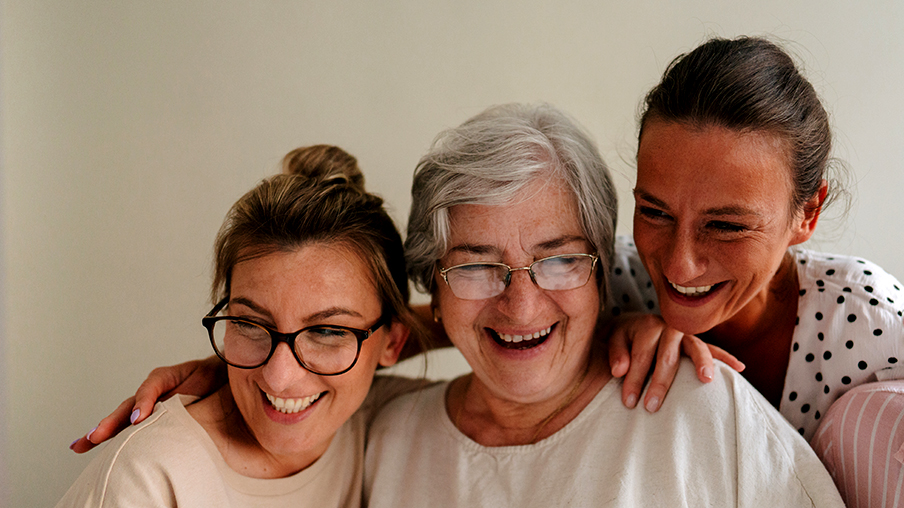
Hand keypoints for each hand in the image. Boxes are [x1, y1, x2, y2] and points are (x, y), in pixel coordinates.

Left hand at [70, 356, 225, 452]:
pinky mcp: (172, 373)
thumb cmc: (215, 397)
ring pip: (133, 401)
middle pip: (122, 413)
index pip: (124, 424)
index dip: (104, 433)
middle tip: (86, 443)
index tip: (77, 446)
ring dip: (118, 417)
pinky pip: (155, 385)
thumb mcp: (195, 419)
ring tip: (102, 434)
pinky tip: (139, 416)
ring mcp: (162, 385)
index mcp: (156, 411)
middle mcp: (154, 397)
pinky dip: (146, 400)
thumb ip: (177, 431)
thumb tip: (163, 458)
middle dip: (103, 428)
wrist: (234, 374)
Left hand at [607, 313, 743, 412]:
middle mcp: (670, 328)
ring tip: (706, 380)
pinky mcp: (698, 343)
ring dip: (701, 364)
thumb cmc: (626, 338)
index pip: (641, 356)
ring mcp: (687, 335)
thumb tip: (619, 371)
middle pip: (667, 357)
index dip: (634, 379)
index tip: (628, 402)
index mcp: (648, 326)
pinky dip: (726, 358)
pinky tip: (740, 368)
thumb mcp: (615, 340)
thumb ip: (616, 354)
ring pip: (696, 348)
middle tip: (651, 407)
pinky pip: (715, 349)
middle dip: (660, 383)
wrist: (637, 324)